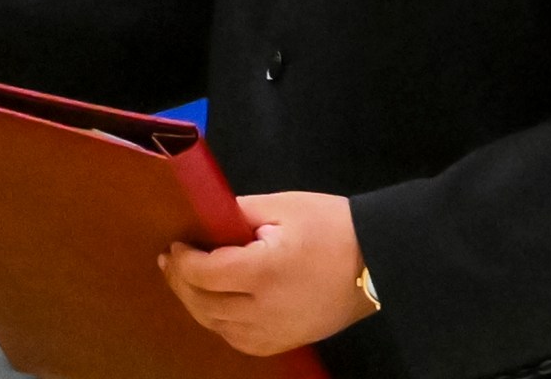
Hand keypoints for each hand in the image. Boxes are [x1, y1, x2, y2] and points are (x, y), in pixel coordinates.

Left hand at [159, 191, 375, 355]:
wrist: (380, 262)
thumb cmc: (332, 226)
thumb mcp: (283, 207)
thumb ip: (237, 212)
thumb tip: (205, 218)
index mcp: (264, 271)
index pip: (205, 273)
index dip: (183, 260)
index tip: (175, 244)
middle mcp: (264, 310)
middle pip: (204, 304)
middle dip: (181, 282)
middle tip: (170, 261)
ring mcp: (275, 332)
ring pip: (218, 326)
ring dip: (196, 304)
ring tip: (185, 281)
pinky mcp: (285, 342)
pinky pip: (239, 341)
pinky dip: (219, 324)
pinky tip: (214, 306)